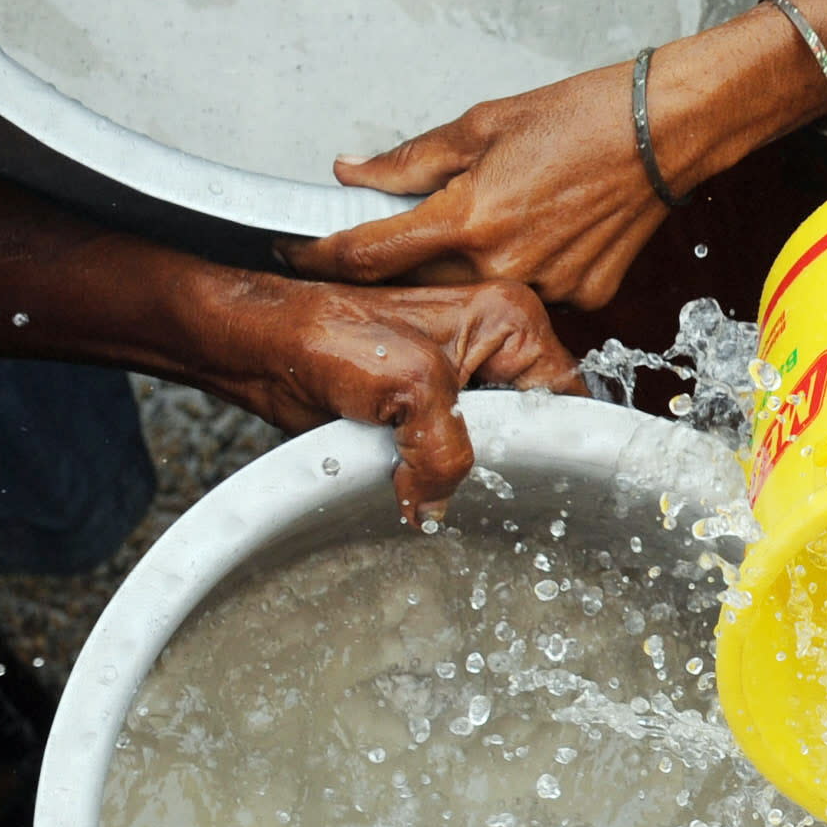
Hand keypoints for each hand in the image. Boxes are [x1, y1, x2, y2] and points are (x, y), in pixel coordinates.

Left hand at [195, 276, 584, 522]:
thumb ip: (450, 453)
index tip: (529, 477)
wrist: (261, 347)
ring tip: (434, 477)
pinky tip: (416, 480)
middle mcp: (495, 343)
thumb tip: (439, 508)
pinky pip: (454, 454)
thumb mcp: (413, 390)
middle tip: (474, 480)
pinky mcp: (428, 406)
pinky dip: (435, 475)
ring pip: (492, 445)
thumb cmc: (326, 334)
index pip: (565, 396)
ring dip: (465, 472)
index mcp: (510, 319)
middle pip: (533, 424)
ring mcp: (462, 375)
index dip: (552, 441)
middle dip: (505, 460)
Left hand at [281, 62, 677, 309]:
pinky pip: (533, 292)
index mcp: (468, 218)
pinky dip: (525, 267)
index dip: (319, 253)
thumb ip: (409, 160)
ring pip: (477, 291)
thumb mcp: (481, 124)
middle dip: (403, 260)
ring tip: (501, 216)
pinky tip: (546, 230)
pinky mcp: (584, 296)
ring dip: (467, 265)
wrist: (665, 131)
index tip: (297, 250)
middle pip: (419, 282)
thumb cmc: (582, 116)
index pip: (368, 252)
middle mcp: (503, 264)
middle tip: (411, 226)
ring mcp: (547, 287)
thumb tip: (353, 172)